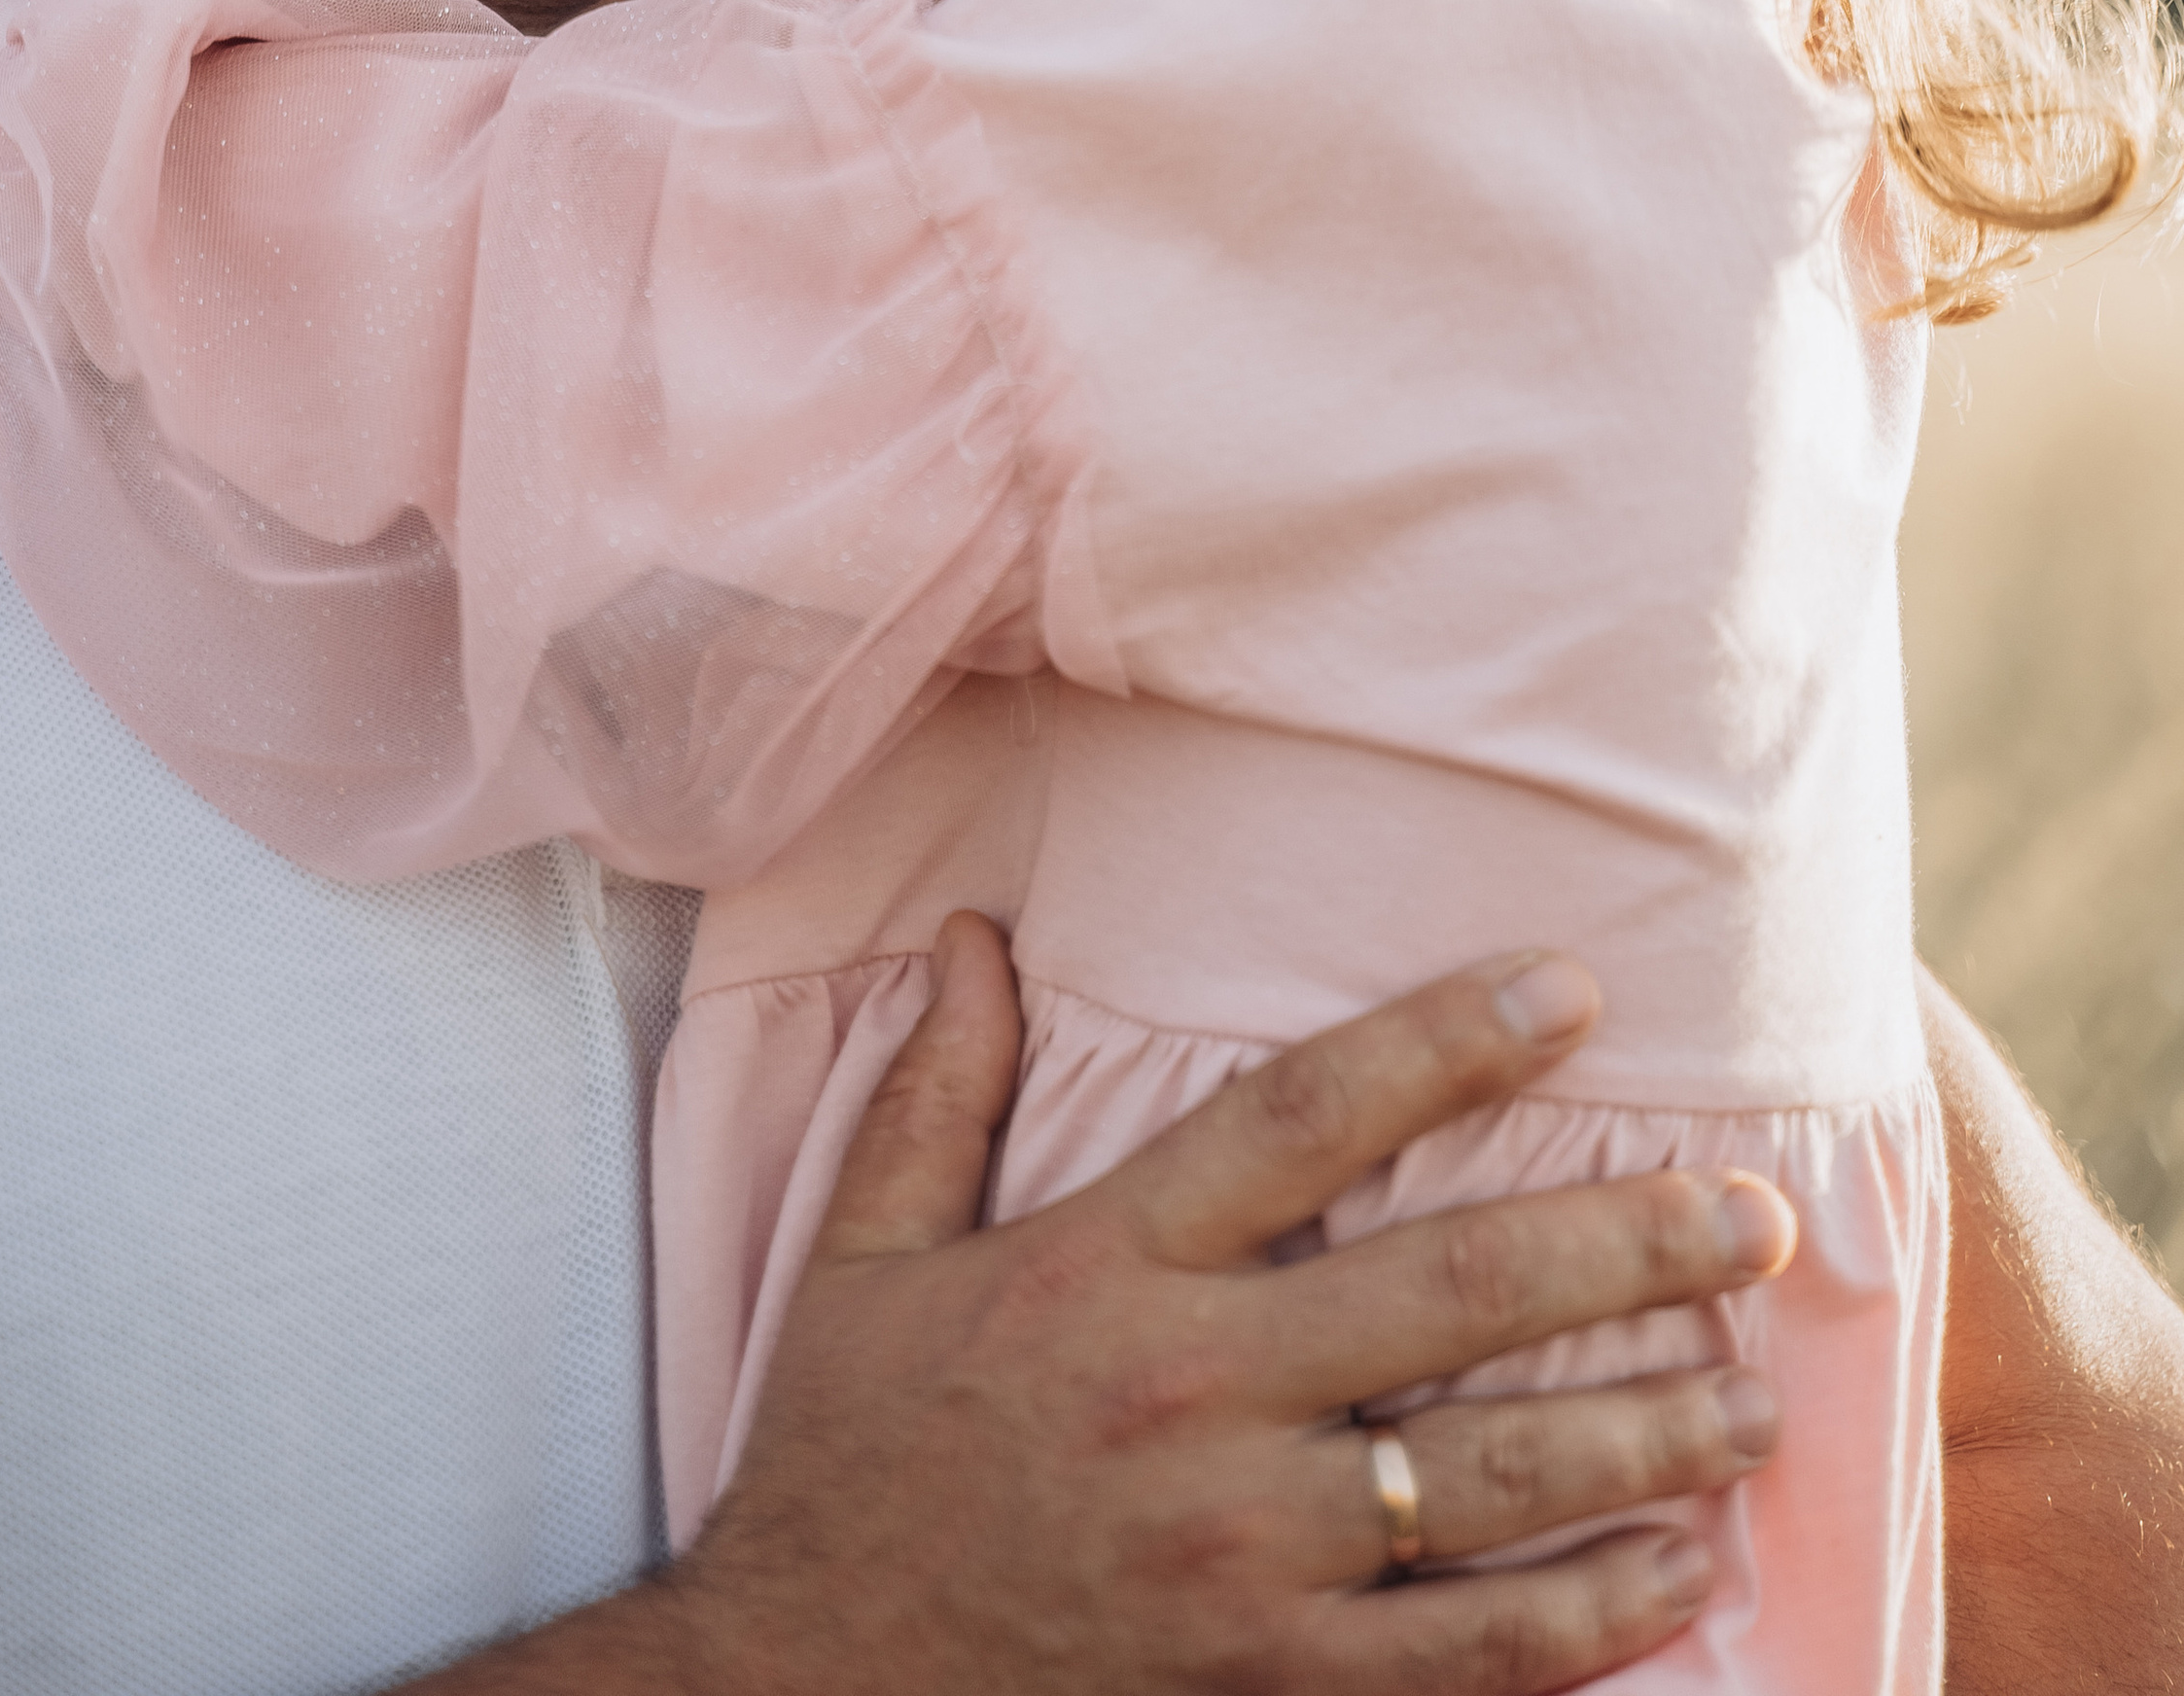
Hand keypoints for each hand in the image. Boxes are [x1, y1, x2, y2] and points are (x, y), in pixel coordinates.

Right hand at [479, 926, 1791, 1694]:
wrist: (796, 1683)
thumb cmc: (844, 1457)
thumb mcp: (861, 1258)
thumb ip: (935, 1091)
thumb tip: (974, 929)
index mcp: (1101, 1264)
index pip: (1305, 1116)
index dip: (1445, 1038)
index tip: (1570, 986)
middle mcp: (1191, 1394)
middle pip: (1450, 1291)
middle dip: (1626, 1243)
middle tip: (1752, 1211)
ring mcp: (1242, 1553)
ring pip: (1492, 1477)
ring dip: (1647, 1428)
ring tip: (1754, 1387)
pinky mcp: (1268, 1681)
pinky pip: (1466, 1653)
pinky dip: (1592, 1613)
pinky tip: (1683, 1567)